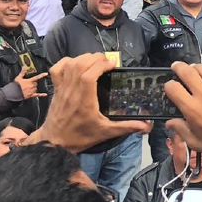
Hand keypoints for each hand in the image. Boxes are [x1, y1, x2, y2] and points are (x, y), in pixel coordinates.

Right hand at [16, 71, 49, 99]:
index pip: (37, 77)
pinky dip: (41, 95)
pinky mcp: (31, 95)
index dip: (42, 75)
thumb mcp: (19, 77)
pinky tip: (45, 94)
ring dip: (33, 88)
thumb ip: (22, 72)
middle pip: (36, 83)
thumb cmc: (16, 85)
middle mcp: (32, 86)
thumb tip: (24, 67)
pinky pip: (37, 95)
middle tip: (28, 84)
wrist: (14, 93)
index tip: (46, 73)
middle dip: (33, 83)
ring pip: (36, 88)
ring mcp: (32, 90)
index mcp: (30, 81)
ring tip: (27, 88)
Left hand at [25, 54, 150, 152]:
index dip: (101, 65)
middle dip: (95, 58)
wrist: (54, 143)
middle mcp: (72, 92)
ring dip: (84, 58)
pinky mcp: (56, 89)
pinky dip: (66, 62)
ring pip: (70, 64)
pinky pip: (57, 69)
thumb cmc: (80, 137)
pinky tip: (76, 63)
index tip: (113, 65)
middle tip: (107, 61)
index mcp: (84, 101)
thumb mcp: (105, 133)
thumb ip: (126, 127)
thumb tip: (146, 126)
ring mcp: (62, 89)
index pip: (89, 75)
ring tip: (96, 61)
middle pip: (80, 65)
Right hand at [162, 63, 201, 165]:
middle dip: (178, 67)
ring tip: (192, 68)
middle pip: (187, 72)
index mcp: (192, 108)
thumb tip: (169, 122)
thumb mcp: (194, 141)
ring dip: (195, 67)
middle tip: (175, 66)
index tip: (169, 87)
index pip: (173, 88)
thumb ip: (180, 129)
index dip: (168, 85)